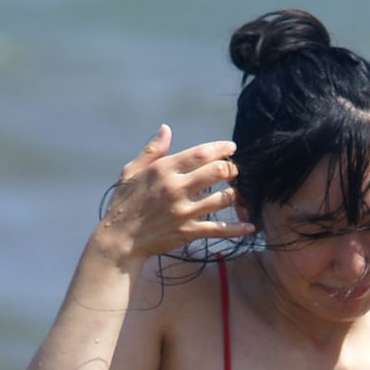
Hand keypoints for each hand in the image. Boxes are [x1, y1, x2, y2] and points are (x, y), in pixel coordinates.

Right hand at [93, 126, 239, 267]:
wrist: (119, 240)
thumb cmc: (124, 203)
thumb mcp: (132, 171)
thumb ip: (153, 150)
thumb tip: (166, 129)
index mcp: (164, 170)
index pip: (201, 153)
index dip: (221, 148)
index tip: (231, 147)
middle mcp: (176, 188)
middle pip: (218, 172)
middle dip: (231, 169)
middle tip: (233, 171)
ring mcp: (184, 211)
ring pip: (223, 198)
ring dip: (235, 194)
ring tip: (236, 193)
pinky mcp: (188, 232)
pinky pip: (220, 230)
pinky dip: (238, 229)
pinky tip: (250, 227)